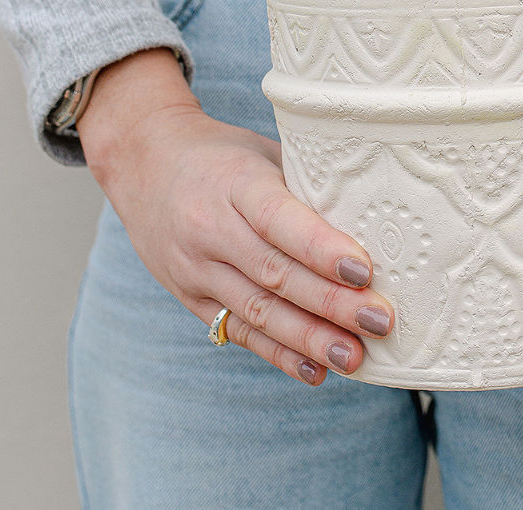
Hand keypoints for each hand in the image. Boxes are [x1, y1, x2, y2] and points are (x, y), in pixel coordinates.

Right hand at [79, 49, 392, 385]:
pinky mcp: (190, 297)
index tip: (364, 270)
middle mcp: (210, 229)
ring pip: (258, 311)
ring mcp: (196, 269)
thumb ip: (305, 185)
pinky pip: (238, 331)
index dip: (322, 249)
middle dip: (331, 303)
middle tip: (379, 320)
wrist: (144, 162)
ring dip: (310, 339)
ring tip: (354, 356)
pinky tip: (315, 371)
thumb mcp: (261, 152)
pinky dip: (279, 354)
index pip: (280, 220)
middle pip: (275, 273)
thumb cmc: (220, 154)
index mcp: (235, 183)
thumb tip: (373, 219)